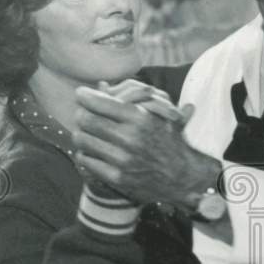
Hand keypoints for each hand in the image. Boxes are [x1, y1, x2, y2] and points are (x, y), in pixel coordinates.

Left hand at [73, 86, 218, 207]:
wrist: (182, 177)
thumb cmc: (169, 140)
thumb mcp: (160, 112)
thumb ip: (133, 96)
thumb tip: (101, 85)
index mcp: (140, 117)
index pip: (98, 101)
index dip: (84, 95)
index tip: (82, 94)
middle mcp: (130, 138)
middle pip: (85, 119)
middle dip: (81, 114)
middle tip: (83, 114)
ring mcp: (122, 160)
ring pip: (81, 139)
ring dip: (82, 134)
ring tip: (88, 134)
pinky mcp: (116, 178)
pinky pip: (85, 160)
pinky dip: (85, 154)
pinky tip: (93, 152)